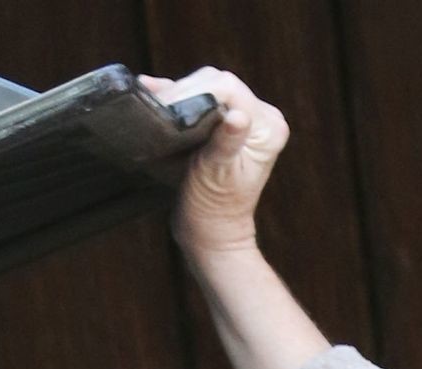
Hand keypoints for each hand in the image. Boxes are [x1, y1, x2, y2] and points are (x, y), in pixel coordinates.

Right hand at [138, 69, 288, 262]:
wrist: (211, 234)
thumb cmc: (214, 210)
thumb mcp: (217, 174)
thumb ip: (226, 142)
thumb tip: (237, 117)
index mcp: (267, 127)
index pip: (227, 87)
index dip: (193, 90)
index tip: (167, 105)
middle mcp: (262, 118)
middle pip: (216, 82)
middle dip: (184, 91)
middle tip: (156, 104)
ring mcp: (244, 120)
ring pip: (206, 87)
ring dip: (178, 93)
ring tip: (153, 101)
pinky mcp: (225, 124)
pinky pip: (201, 99)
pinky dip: (178, 97)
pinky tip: (156, 94)